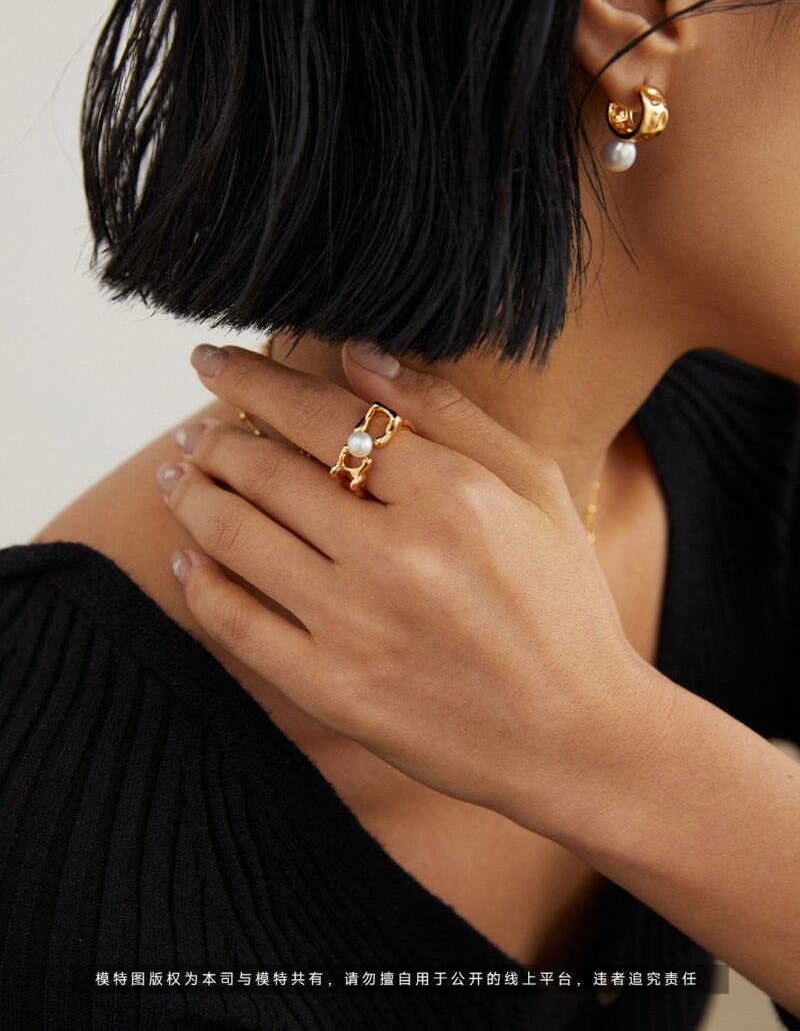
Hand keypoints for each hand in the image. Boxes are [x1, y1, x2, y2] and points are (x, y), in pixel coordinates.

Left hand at [156, 340, 671, 842]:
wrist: (575, 735)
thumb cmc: (562, 602)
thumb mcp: (534, 486)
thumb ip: (448, 412)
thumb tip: (358, 354)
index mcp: (453, 496)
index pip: (324, 415)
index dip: (256, 379)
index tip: (214, 361)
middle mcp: (397, 557)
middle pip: (269, 471)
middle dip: (215, 437)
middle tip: (192, 430)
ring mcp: (358, 628)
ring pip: (239, 537)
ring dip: (195, 495)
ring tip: (179, 476)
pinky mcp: (332, 691)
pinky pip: (236, 625)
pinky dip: (198, 581)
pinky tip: (186, 555)